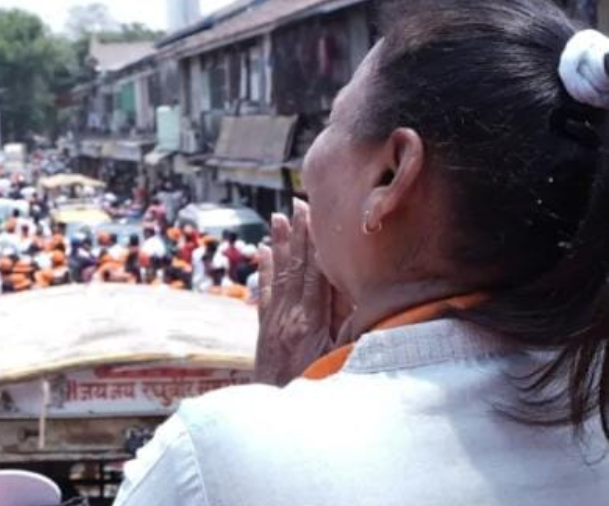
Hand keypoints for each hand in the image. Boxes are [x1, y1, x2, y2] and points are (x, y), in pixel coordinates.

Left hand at [254, 200, 348, 385]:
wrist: (280, 417)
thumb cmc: (320, 390)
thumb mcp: (342, 360)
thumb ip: (349, 326)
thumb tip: (359, 293)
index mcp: (310, 321)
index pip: (313, 272)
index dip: (314, 242)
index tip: (314, 214)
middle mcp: (288, 316)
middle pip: (294, 267)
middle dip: (296, 234)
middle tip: (296, 204)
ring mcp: (274, 323)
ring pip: (277, 276)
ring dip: (278, 245)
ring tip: (277, 219)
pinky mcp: (265, 332)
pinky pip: (265, 295)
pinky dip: (264, 271)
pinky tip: (262, 253)